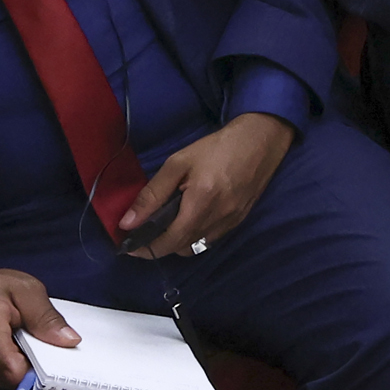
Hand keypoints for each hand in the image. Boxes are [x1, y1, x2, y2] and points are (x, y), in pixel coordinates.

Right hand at [0, 264, 72, 389]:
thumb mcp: (23, 288)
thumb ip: (45, 316)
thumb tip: (70, 340)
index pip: (12, 368)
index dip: (38, 370)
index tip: (58, 360)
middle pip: (12, 379)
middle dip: (36, 370)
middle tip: (52, 350)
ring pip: (6, 381)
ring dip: (24, 369)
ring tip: (35, 346)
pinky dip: (13, 367)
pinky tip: (21, 349)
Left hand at [117, 111, 294, 256]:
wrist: (261, 140)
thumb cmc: (217, 147)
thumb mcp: (178, 163)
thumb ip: (152, 194)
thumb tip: (128, 222)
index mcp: (200, 204)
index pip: (168, 242)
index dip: (145, 249)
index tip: (128, 246)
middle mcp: (217, 219)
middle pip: (181, 248)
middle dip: (158, 247)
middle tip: (143, 234)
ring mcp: (231, 222)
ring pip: (196, 247)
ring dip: (178, 242)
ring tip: (167, 226)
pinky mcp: (239, 220)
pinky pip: (210, 239)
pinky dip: (195, 236)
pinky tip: (190, 218)